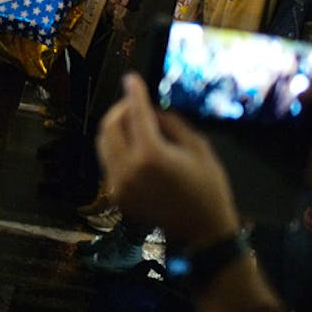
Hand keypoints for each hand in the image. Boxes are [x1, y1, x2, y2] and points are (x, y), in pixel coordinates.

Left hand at [96, 74, 239, 247]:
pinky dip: (117, 147)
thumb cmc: (208, 188)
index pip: (135, 114)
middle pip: (109, 126)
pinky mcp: (116, 196)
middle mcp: (127, 169)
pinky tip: (134, 146)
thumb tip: (152, 110)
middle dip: (120, 109)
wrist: (202, 233)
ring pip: (103, 144)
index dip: (133, 93)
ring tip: (135, 123)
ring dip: (115, 128)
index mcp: (150, 155)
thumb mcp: (197, 148)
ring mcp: (118, 185)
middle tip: (135, 103)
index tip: (132, 78)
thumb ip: (170, 124)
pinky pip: (108, 162)